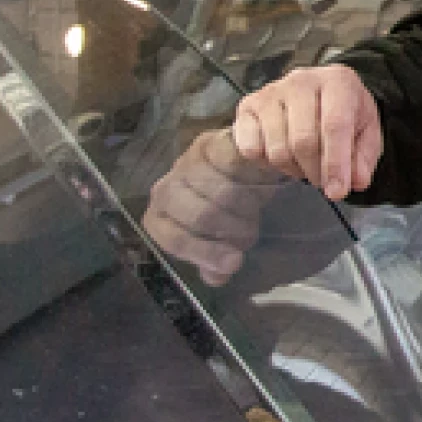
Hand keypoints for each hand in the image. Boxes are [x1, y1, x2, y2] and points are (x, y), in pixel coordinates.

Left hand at [142, 128, 292, 285]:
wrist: (241, 167)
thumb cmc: (226, 209)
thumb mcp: (220, 239)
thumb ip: (214, 260)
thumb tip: (216, 278)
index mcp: (160, 218)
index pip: (175, 239)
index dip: (205, 253)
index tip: (235, 262)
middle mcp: (166, 189)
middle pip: (201, 216)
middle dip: (233, 229)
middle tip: (251, 233)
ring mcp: (187, 164)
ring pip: (222, 191)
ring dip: (247, 206)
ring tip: (258, 209)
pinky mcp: (211, 143)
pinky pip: (233, 163)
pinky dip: (251, 177)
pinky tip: (261, 183)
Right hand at [231, 64, 383, 201]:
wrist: (321, 92)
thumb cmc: (346, 112)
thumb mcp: (367, 131)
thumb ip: (364, 157)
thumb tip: (355, 182)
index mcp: (337, 81)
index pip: (334, 126)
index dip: (335, 163)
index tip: (337, 192)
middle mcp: (300, 81)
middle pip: (303, 140)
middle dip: (315, 171)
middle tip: (324, 181)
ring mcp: (269, 92)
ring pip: (277, 149)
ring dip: (294, 170)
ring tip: (307, 165)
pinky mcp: (247, 107)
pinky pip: (250, 149)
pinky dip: (267, 163)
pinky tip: (284, 155)